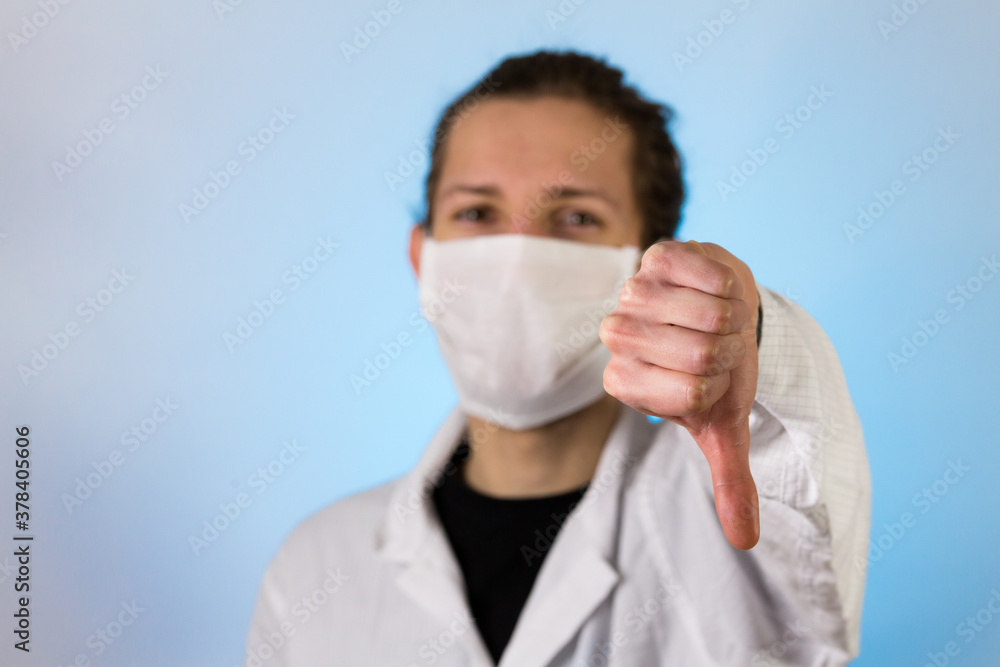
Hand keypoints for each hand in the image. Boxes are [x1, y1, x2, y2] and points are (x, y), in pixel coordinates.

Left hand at [599, 240, 760, 548]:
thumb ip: (728, 480)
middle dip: (726, 352)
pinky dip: (722, 280)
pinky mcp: (655, 256)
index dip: (718, 385)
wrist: (725, 309)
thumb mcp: (723, 424)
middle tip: (723, 346)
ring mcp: (633, 294)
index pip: (687, 395)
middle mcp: (619, 339)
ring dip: (726, 315)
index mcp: (627, 384)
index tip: (715, 377)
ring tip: (722, 318)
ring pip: (697, 313)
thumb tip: (745, 540)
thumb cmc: (720, 370)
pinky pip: (694, 269)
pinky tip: (718, 287)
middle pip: (693, 354)